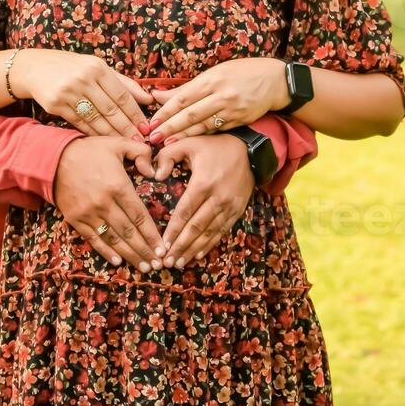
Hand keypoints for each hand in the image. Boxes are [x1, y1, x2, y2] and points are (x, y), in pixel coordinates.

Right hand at [10, 48, 153, 138]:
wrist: (34, 68)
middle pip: (110, 109)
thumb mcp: (97, 67)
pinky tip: (104, 140)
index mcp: (97, 67)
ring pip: (95, 119)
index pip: (121, 95)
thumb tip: (148, 99)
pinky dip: (93, 133)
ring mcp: (68, 92)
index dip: (135, 114)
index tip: (146, 127)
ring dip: (112, 134)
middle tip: (141, 142)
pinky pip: (79, 123)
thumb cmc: (72, 67)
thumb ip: (123, 83)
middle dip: (127, 128)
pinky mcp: (55, 105)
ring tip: (126, 144)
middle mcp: (83, 79)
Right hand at [53, 136, 162, 270]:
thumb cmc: (89, 150)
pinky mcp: (75, 219)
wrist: (53, 157)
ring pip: (113, 239)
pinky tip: (117, 261)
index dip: (152, 234)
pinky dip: (105, 251)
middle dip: (145, 250)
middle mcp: (104, 203)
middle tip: (157, 264)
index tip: (163, 248)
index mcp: (117, 185)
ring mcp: (88, 213)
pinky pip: (93, 239)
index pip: (139, 216)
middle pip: (129, 232)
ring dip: (130, 255)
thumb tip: (154, 171)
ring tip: (144, 267)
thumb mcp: (118, 143)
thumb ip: (141, 152)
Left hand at [147, 58, 289, 143]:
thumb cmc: (240, 73)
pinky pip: (216, 130)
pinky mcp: (240, 121)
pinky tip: (188, 142)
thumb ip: (187, 87)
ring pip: (202, 125)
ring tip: (166, 143)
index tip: (151, 122)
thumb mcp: (214, 73)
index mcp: (211, 80)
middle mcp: (221, 95)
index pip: (182, 98)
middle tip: (153, 137)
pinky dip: (201, 136)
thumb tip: (158, 95)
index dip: (165, 112)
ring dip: (183, 135)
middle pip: (190, 114)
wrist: (276, 81)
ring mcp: (232, 110)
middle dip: (169, 127)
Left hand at [153, 134, 254, 267]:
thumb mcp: (189, 142)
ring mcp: (230, 206)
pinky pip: (222, 231)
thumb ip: (167, 155)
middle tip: (167, 261)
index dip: (173, 230)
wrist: (249, 151)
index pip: (185, 212)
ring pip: (209, 233)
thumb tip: (156, 175)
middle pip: (196, 228)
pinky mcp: (237, 211)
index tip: (162, 244)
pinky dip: (209, 244)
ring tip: (179, 262)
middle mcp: (218, 198)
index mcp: (204, 183)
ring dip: (194, 250)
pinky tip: (198, 254)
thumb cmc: (214, 146)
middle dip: (181, 246)